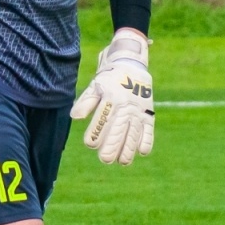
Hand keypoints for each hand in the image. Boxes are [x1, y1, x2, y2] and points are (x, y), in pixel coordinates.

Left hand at [70, 28, 153, 164]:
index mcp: (110, 99)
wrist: (131, 62)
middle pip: (118, 129)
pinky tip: (142, 152)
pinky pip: (149, 129)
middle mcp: (125, 106)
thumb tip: (74, 117)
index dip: (96, 133)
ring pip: (134, 132)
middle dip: (112, 146)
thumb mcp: (95, 85)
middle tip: (105, 160)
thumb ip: (86, 102)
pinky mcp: (149, 112)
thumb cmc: (108, 77)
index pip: (101, 120)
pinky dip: (147, 140)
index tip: (90, 145)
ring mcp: (138, 110)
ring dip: (128, 148)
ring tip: (122, 162)